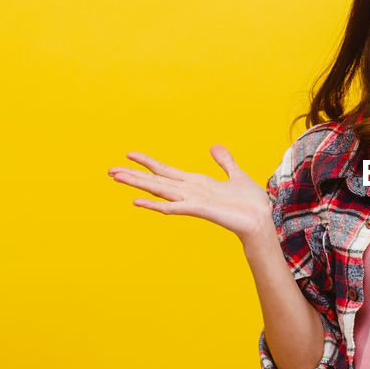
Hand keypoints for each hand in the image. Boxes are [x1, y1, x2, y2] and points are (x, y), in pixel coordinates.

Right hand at [107, 144, 271, 239]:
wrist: (260, 221)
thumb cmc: (250, 203)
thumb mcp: (236, 175)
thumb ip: (224, 162)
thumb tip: (214, 147)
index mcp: (196, 183)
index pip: (166, 171)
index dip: (148, 162)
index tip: (129, 154)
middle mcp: (190, 191)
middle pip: (156, 180)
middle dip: (134, 174)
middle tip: (109, 170)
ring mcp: (192, 201)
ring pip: (159, 190)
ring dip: (138, 184)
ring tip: (117, 178)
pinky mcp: (199, 209)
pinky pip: (173, 207)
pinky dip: (155, 205)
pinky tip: (137, 201)